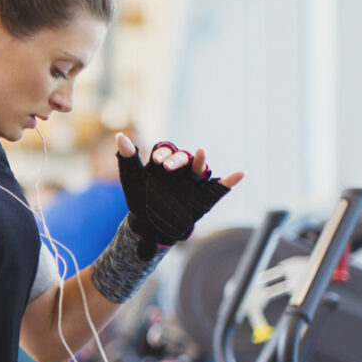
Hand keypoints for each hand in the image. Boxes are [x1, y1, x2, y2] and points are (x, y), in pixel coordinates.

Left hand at [115, 133, 243, 258]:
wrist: (148, 225)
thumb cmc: (139, 198)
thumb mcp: (131, 179)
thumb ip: (127, 158)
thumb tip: (119, 136)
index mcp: (162, 162)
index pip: (165, 150)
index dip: (162, 153)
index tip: (157, 162)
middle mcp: (179, 169)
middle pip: (182, 158)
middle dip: (176, 160)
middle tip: (167, 167)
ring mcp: (192, 182)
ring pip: (199, 168)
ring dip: (200, 160)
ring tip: (200, 151)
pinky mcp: (203, 196)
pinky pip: (219, 187)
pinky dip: (230, 180)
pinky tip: (241, 173)